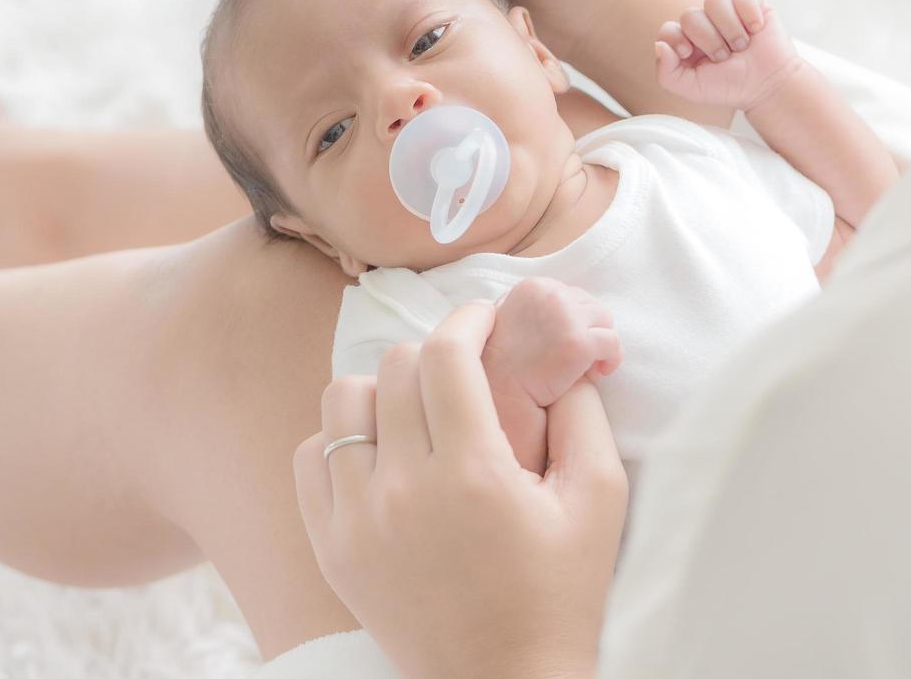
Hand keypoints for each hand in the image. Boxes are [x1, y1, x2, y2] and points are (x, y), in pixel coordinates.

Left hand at [293, 303, 627, 678]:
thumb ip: (584, 415)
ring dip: (383, 389)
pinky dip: (340, 440)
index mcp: (474, 475)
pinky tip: (380, 453)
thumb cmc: (562, 592)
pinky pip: (310, 458)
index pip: (446, 355)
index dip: (468, 319)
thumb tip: (564, 358)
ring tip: (417, 409)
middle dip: (436, 352)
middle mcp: (404, 491)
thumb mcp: (601, 500)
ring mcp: (356, 522)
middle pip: (396, 367)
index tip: (486, 318)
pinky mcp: (330, 549)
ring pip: (342, 402)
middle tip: (465, 370)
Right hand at [486, 277, 623, 403]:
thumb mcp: (506, 314)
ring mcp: (568, 318)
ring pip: (605, 322)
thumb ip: (533, 303)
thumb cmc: (499, 360)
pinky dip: (612, 358)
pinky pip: (613, 344)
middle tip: (581, 357)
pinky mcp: (580, 343)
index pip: (573, 295)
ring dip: (601, 343)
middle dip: (589, 330)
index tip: (569, 341)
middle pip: (592, 306)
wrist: (498, 391)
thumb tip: (560, 301)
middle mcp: (553, 294)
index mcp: (536, 286)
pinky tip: (600, 373)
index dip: (576, 320)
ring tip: (590, 365)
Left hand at [655, 0, 803, 110]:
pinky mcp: (750, 3)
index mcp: (687, 42)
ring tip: (742, 46)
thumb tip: (660, 45)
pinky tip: (756, 29)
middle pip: (690, 15)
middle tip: (725, 57)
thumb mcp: (693, 89)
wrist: (768, 86)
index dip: (676, 39)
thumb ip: (667, 73)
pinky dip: (748, 11)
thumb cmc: (731, 88)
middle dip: (709, 40)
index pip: (668, 29)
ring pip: (714, 0)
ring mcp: (727, 11)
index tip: (690, 53)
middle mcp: (705, 24)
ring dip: (729, 28)